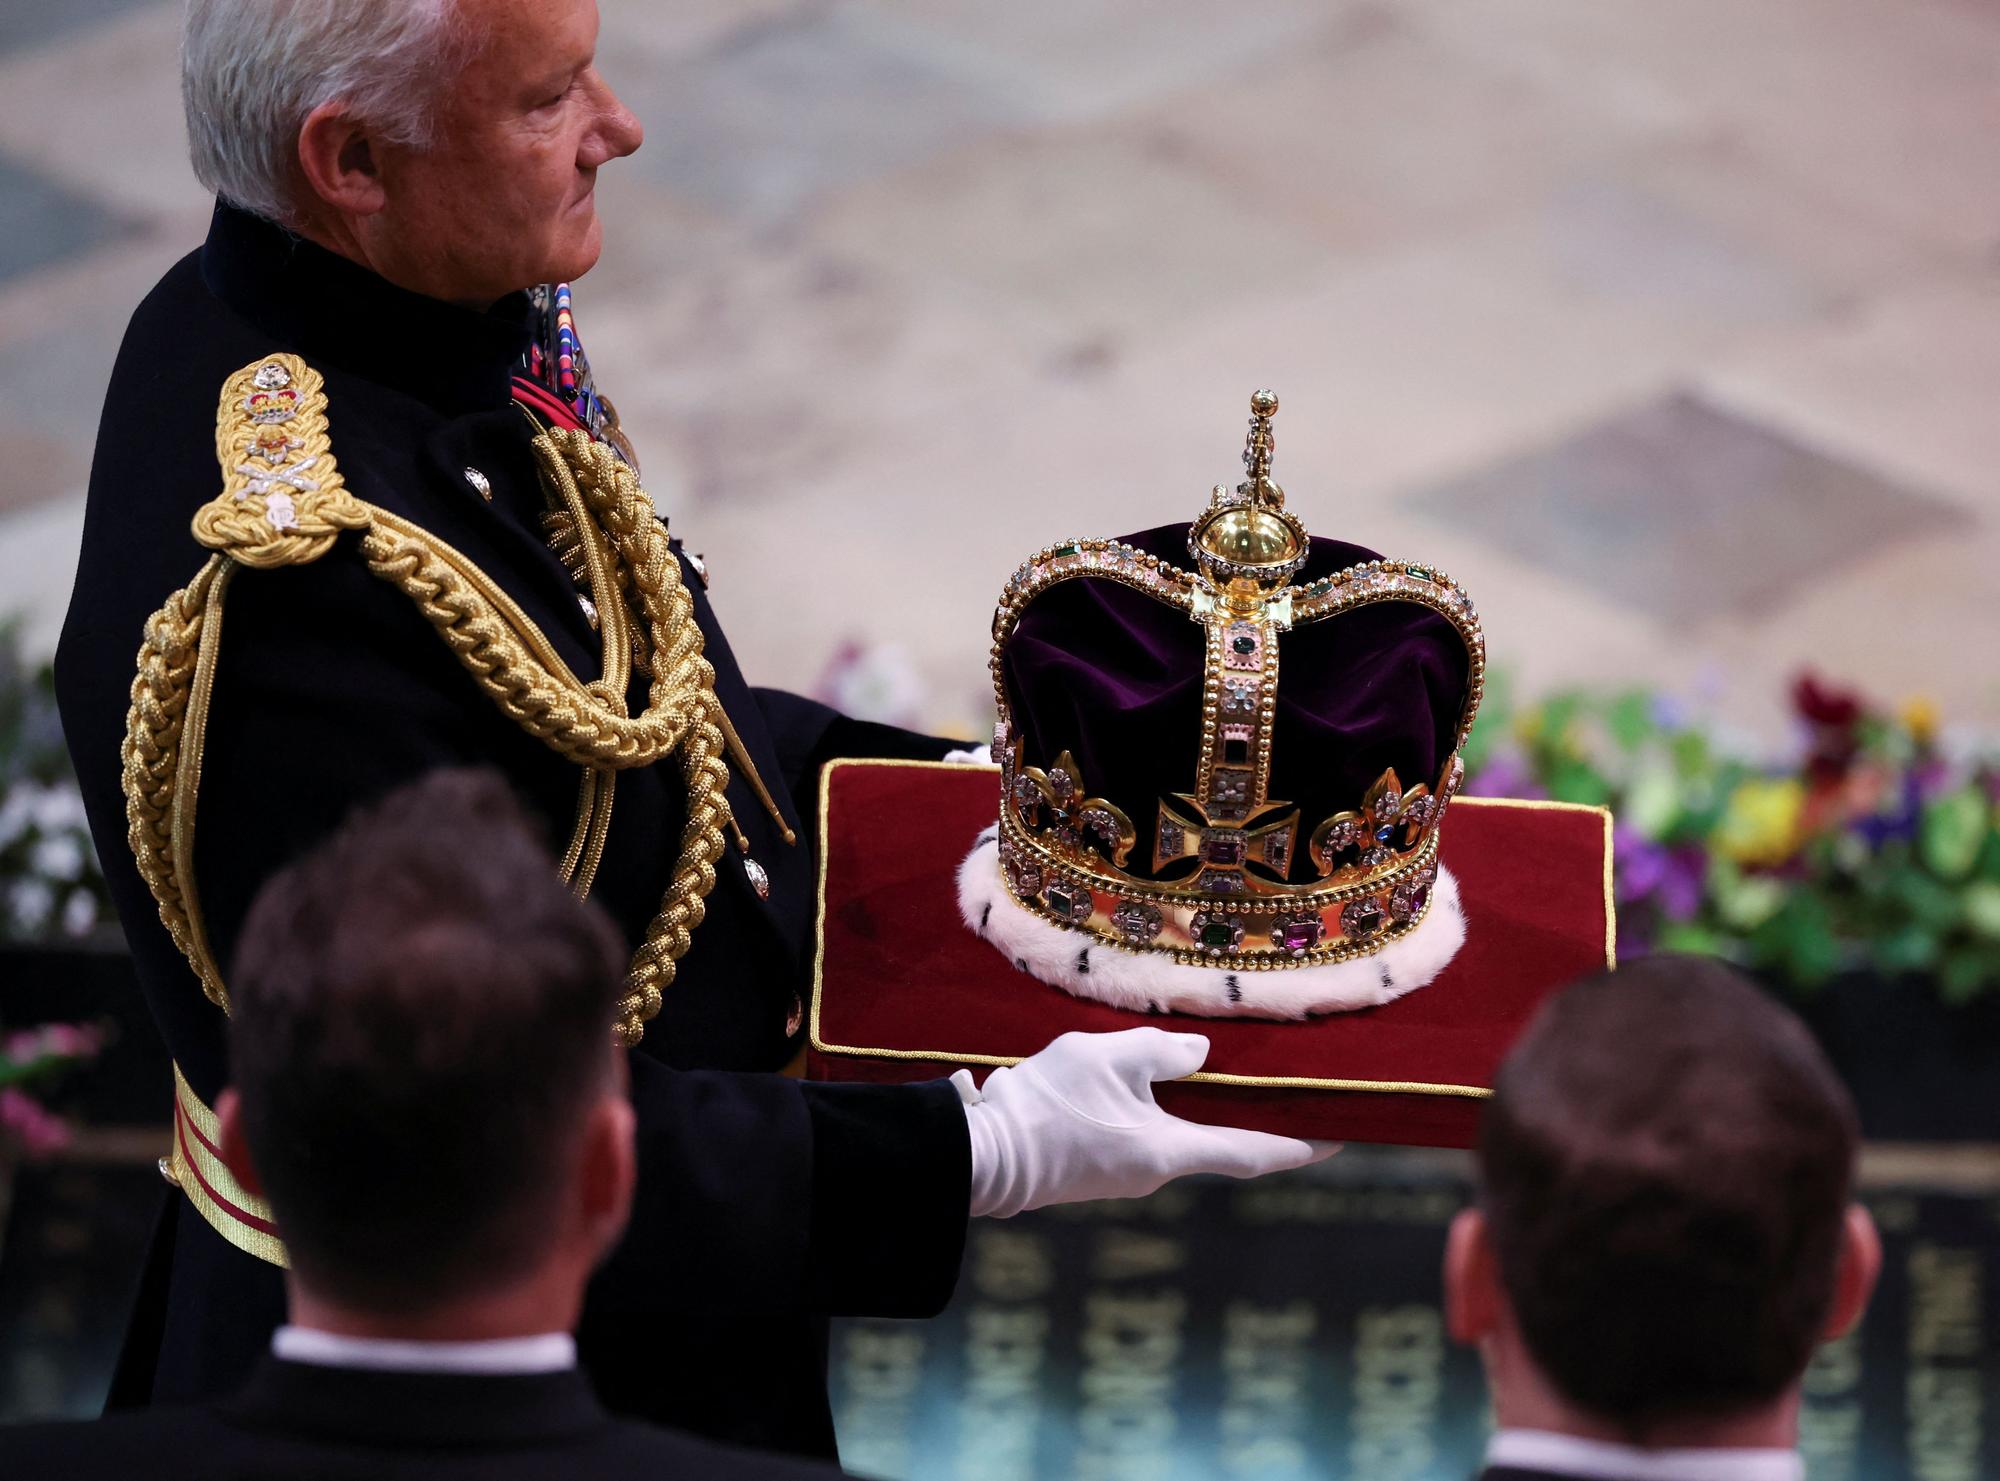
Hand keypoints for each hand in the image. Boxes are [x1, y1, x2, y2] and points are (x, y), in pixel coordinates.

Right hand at [957, 1028, 1338, 1217]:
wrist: (984, 1156)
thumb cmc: (1051, 1104)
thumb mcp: (1110, 1058)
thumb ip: (1161, 1052)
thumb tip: (1200, 1057)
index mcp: (1169, 1151)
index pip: (1252, 1151)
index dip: (1300, 1144)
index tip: (1341, 1138)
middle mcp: (1154, 1173)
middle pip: (1212, 1140)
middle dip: (1240, 1113)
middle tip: (1272, 1081)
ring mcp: (1123, 1176)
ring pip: (1169, 1133)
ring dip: (1185, 1106)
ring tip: (1200, 1066)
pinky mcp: (1094, 1170)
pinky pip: (1136, 1134)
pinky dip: (1150, 1110)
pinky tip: (1138, 1080)